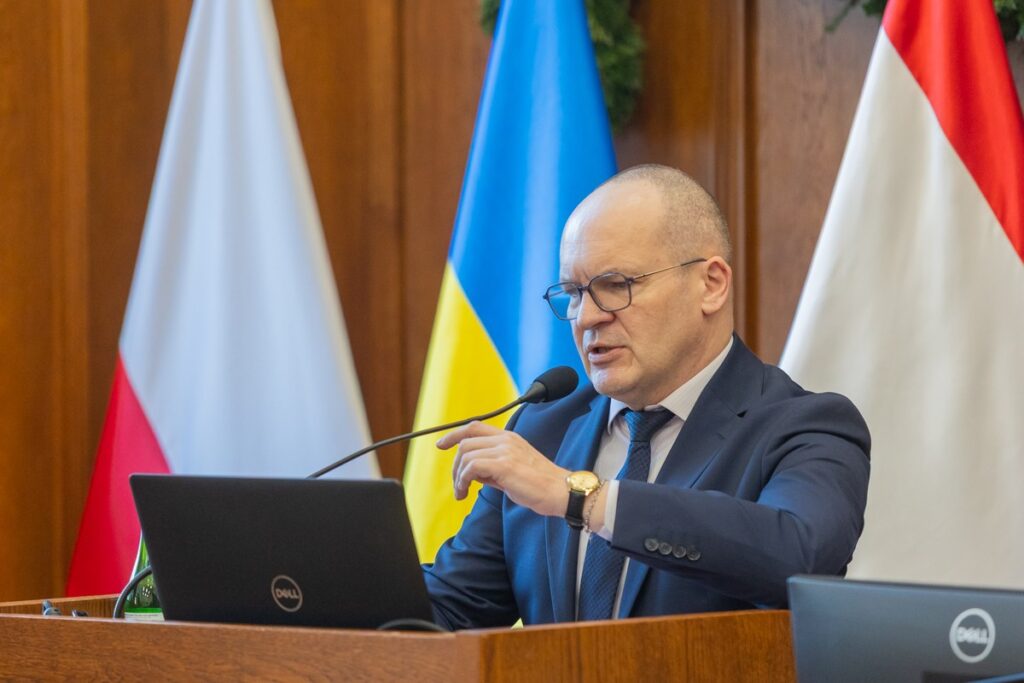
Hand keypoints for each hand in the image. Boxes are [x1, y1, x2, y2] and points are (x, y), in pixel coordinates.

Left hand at [436, 421, 569, 517]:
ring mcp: (505, 450)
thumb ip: (492, 466)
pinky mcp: (504, 464)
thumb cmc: (540, 485)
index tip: (441, 444)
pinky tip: (466, 491)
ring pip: (466, 455)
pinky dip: (462, 480)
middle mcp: (506, 440)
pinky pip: (471, 467)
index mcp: (509, 438)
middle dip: (455, 465)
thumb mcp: (513, 470)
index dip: (454, 434)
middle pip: (465, 441)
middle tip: (458, 485)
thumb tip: (472, 472)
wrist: (561, 492)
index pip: (474, 427)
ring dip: (458, 476)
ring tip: (462, 493)